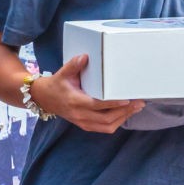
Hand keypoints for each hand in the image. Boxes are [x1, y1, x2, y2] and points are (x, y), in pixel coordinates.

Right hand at [28, 54, 142, 134]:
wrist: (44, 99)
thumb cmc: (56, 85)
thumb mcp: (63, 73)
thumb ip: (74, 65)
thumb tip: (85, 56)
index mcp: (75, 101)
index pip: (97, 105)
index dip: (113, 104)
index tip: (126, 100)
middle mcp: (80, 115)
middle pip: (106, 118)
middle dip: (125, 112)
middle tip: (139, 103)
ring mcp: (83, 122)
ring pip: (107, 126)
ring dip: (123, 118)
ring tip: (136, 108)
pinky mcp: (85, 126)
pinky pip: (104, 128)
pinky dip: (117, 122)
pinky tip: (125, 114)